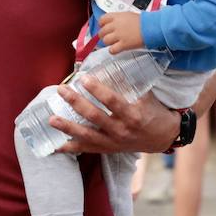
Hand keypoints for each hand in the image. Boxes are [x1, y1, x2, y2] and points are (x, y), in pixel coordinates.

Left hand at [52, 78, 177, 154]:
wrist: (163, 138)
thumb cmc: (154, 113)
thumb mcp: (147, 96)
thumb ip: (129, 83)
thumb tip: (110, 65)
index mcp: (132, 114)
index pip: (111, 101)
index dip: (96, 90)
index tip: (83, 78)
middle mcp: (121, 130)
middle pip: (94, 116)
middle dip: (76, 102)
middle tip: (62, 90)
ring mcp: (113, 142)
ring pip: (87, 136)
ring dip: (68, 127)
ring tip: (52, 119)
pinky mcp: (108, 149)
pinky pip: (87, 150)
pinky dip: (70, 149)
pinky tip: (55, 146)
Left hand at [99, 11, 143, 53]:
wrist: (151, 27)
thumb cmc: (144, 21)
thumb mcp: (129, 15)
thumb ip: (120, 19)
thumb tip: (115, 23)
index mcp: (117, 16)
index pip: (102, 19)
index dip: (102, 24)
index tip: (104, 27)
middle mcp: (116, 25)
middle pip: (102, 31)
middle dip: (103, 35)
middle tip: (108, 37)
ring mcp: (119, 35)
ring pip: (105, 41)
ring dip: (108, 43)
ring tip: (113, 43)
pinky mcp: (123, 44)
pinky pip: (112, 50)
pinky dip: (113, 51)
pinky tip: (116, 49)